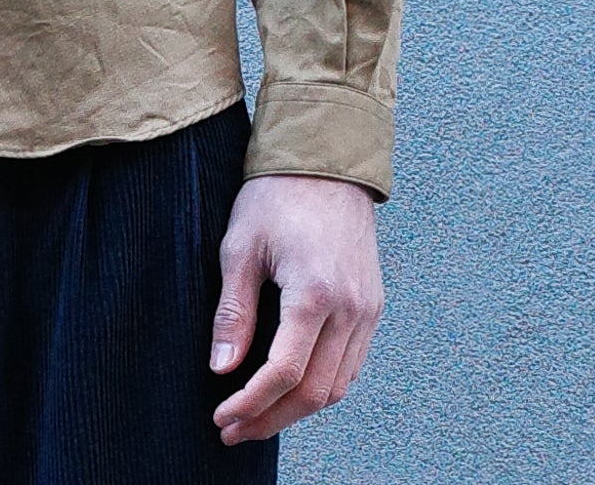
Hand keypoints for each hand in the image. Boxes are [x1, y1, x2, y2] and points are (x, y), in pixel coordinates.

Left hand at [208, 173, 383, 446]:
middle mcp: (352, 308)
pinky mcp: (373, 306)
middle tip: (233, 431)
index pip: (284, 372)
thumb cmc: (275, 198)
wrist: (327, 162)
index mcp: (316, 292)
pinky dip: (321, 386)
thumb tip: (222, 369)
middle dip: (271, 419)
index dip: (250, 404)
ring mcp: (368, 309)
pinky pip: (351, 365)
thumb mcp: (240, 247)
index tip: (221, 418)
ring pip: (338, 386)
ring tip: (257, 417)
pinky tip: (290, 389)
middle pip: (315, 391)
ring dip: (297, 410)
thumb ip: (234, 312)